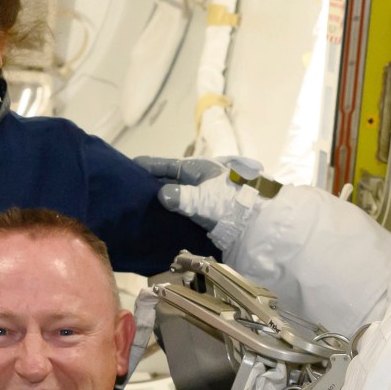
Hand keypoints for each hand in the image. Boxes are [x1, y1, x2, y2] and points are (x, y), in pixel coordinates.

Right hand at [132, 154, 264, 249]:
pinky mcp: (208, 214)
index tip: (129, 165)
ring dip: (161, 200)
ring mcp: (205, 197)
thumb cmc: (233, 205)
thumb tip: (161, 194)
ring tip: (140, 206)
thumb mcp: (206, 200)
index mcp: (200, 169)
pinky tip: (161, 221)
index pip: (167, 165)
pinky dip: (172, 213)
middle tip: (130, 189)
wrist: (261, 224)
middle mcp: (201, 180)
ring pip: (177, 196)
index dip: (148, 165)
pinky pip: (183, 210)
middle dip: (152, 183)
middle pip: (171, 180)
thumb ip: (182, 198)